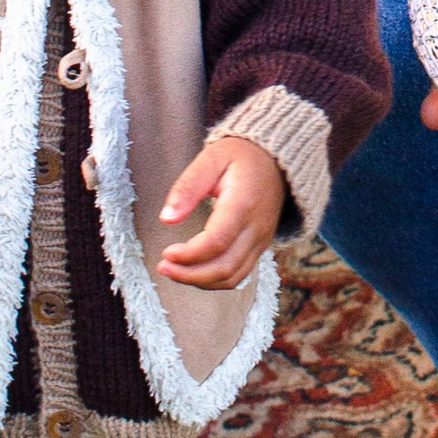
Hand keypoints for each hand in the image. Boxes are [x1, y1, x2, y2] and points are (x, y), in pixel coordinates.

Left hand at [156, 136, 284, 288]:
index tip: (166, 253)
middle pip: (225, 267)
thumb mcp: (211, 158)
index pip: (217, 241)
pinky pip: (239, 275)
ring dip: (200, 281)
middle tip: (163, 266)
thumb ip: (188, 187)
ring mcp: (261, 240)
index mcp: (243, 202)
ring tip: (174, 271)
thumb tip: (166, 218)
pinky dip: (214, 280)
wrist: (274, 159)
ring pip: (232, 277)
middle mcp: (256, 227)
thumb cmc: (240, 156)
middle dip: (189, 275)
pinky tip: (194, 271)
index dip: (189, 255)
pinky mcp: (260, 247)